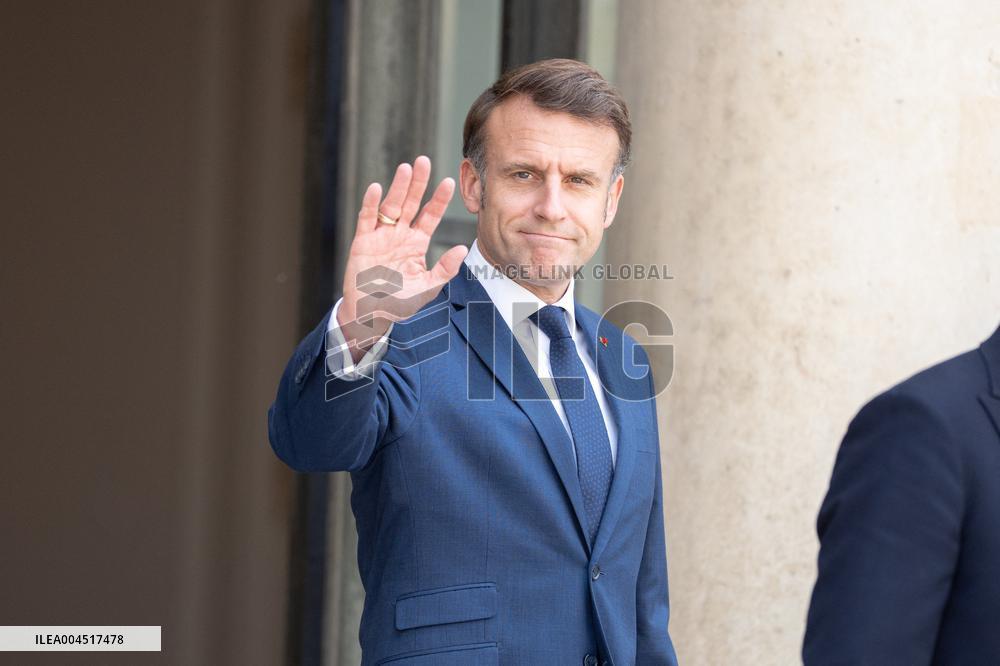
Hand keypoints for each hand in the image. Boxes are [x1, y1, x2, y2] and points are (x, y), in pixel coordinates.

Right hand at [337, 156, 467, 363]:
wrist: (370, 314)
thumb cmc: (399, 303)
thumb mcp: (427, 287)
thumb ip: (445, 269)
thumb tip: (462, 249)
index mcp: (416, 244)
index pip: (430, 216)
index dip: (438, 199)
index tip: (449, 181)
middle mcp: (399, 235)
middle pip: (410, 203)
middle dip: (418, 183)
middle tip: (424, 161)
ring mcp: (381, 237)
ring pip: (390, 206)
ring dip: (397, 188)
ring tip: (406, 168)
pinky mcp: (362, 242)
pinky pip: (367, 219)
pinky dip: (371, 204)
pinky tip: (376, 188)